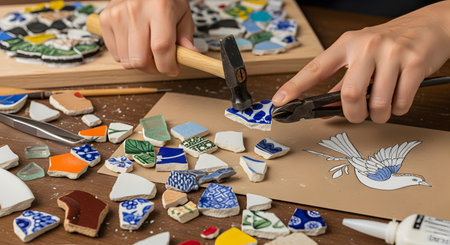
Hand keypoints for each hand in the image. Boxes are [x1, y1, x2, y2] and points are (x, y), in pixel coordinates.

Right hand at [99, 0, 195, 75]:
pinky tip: (135, 43)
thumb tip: (190, 56)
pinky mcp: (105, 20)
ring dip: (140, 63)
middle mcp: (136, 11)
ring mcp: (117, 15)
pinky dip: (127, 55)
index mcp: (160, 8)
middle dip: (153, 68)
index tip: (173, 69)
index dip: (168, 66)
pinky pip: (115, 54)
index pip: (161, 48)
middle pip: (140, 60)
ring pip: (127, 61)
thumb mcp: (182, 13)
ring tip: (148, 51)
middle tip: (160, 62)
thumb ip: (186, 37)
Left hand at [272, 1, 449, 122]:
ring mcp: (391, 53)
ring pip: (376, 103)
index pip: (315, 68)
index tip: (280, 101)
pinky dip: (398, 109)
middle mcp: (367, 46)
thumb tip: (325, 106)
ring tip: (382, 108)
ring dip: (378, 115)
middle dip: (353, 114)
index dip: (294, 87)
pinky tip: (398, 99)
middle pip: (348, 94)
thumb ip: (343, 79)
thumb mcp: (362, 54)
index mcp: (347, 44)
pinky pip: (400, 102)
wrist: (431, 25)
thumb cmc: (391, 42)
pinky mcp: (414, 63)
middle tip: (358, 115)